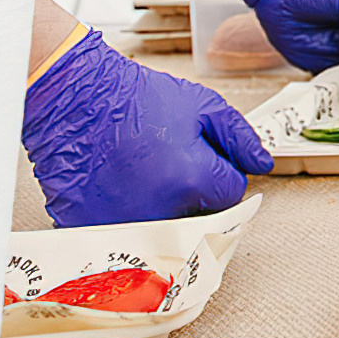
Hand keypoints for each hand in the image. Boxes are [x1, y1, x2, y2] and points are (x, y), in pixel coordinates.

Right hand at [21, 32, 271, 227]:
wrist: (74, 99)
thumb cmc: (136, 98)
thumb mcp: (201, 105)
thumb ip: (239, 138)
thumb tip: (264, 164)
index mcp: (192, 180)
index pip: (231, 193)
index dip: (220, 170)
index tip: (200, 155)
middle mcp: (161, 213)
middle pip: (201, 218)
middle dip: (196, 195)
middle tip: (171, 165)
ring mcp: (124, 227)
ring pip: (167, 233)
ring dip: (164, 211)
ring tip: (144, 176)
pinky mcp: (94, 234)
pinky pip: (126, 239)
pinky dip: (128, 220)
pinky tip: (119, 189)